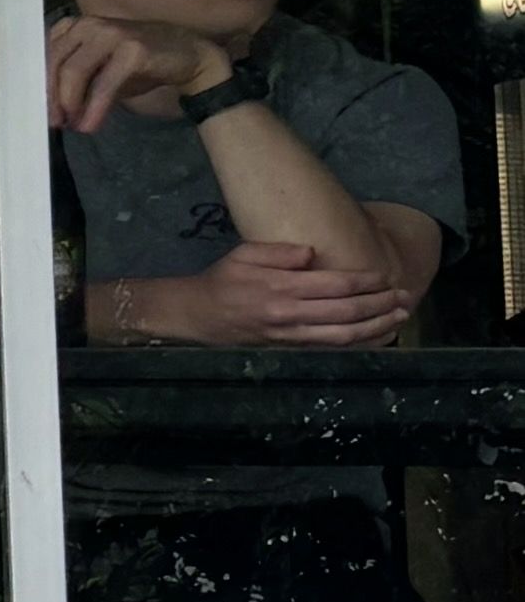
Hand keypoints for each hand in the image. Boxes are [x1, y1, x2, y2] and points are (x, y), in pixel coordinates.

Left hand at [48, 14, 233, 130]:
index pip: (44, 56)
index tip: (38, 112)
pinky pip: (104, 83)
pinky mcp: (132, 48)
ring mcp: (110, 33)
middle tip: (54, 123)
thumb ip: (73, 82)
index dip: (39, 85)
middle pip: (55, 63)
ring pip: (74, 71)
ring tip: (73, 126)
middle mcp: (88, 24)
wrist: (188, 55)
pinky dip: (94, 108)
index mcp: (73, 27)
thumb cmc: (137, 64)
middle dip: (51, 97)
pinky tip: (90, 125)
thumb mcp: (98, 71)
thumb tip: (50, 110)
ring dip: (69, 104)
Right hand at [121, 241, 413, 348]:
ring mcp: (291, 336)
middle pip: (346, 312)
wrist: (198, 316)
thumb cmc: (223, 280)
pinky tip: (377, 337)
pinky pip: (332, 349)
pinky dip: (359, 344)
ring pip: (344, 336)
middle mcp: (289, 315)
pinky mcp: (292, 349)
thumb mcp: (244, 254)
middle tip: (404, 296)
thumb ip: (279, 252)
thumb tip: (313, 254)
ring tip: (399, 317)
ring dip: (377, 327)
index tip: (385, 276)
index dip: (364, 281)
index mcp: (280, 288)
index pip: (334, 285)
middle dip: (380, 305)